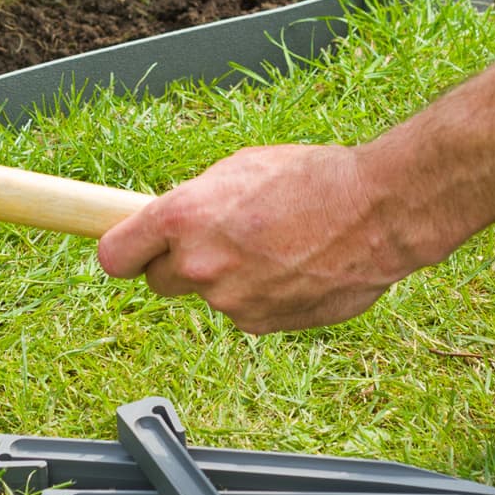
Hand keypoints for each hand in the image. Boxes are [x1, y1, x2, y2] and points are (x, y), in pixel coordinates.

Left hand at [97, 144, 403, 333]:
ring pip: (210, 295)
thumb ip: (194, 203)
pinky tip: (294, 269)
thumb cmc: (313, 178)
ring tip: (276, 247)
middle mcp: (197, 265)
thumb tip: (172, 225)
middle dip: (178, 265)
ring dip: (230, 278)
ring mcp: (228, 301)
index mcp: (182, 218)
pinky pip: (245, 311)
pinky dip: (261, 296)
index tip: (130, 251)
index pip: (115, 256)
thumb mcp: (238, 169)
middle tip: (217, 243)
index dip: (123, 253)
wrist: (379, 212)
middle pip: (158, 282)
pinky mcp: (260, 325)